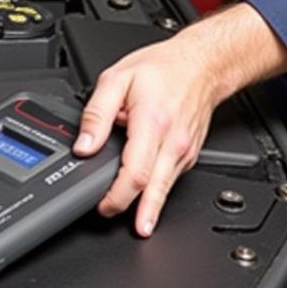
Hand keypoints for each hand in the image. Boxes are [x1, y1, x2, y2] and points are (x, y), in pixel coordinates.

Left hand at [73, 3, 286, 236]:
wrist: (203, 64)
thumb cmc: (163, 68)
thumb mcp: (117, 78)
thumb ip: (96, 113)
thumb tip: (83, 146)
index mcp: (152, 124)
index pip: (134, 174)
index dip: (116, 197)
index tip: (102, 206)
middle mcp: (172, 143)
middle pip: (153, 191)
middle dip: (134, 213)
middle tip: (116, 221)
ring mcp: (184, 152)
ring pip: (165, 189)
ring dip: (148, 206)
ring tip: (135, 222)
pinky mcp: (189, 155)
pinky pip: (170, 178)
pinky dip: (157, 189)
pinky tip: (145, 192)